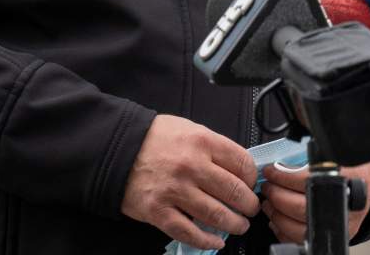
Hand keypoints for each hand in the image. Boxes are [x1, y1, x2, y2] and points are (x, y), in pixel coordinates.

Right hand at [121, 114, 260, 249]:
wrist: (116, 148)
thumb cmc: (154, 138)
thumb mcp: (188, 129)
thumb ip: (213, 147)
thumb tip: (239, 168)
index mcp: (202, 142)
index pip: (242, 164)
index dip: (252, 178)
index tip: (252, 184)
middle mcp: (191, 166)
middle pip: (234, 192)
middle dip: (248, 205)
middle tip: (250, 208)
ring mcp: (175, 191)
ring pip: (217, 216)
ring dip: (234, 224)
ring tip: (238, 224)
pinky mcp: (159, 211)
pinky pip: (190, 233)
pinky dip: (207, 241)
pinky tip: (216, 241)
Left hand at [260, 161, 369, 244]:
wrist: (369, 186)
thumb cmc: (348, 168)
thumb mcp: (334, 153)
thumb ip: (312, 153)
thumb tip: (282, 153)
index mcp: (344, 178)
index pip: (306, 180)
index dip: (283, 176)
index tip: (270, 171)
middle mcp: (343, 205)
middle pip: (301, 207)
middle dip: (277, 196)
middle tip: (267, 186)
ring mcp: (339, 224)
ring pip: (299, 228)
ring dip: (277, 215)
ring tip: (269, 202)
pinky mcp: (334, 236)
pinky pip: (303, 241)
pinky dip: (285, 232)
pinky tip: (278, 219)